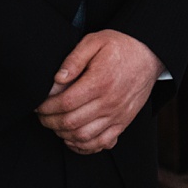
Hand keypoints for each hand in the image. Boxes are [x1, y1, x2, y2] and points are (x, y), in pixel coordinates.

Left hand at [35, 29, 162, 153]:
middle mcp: (109, 101)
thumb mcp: (95, 41)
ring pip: (84, 137)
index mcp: (100, 81)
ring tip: (56, 125)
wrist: (149, 52)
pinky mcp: (124, 122)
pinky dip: (84, 146)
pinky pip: (101, 143)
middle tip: (42, 116)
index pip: (65, 103)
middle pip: (71, 123)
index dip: (46, 108)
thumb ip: (74, 59)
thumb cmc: (120, 46)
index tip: (38, 105)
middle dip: (50, 122)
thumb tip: (57, 79)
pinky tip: (73, 138)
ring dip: (63, 135)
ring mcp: (118, 114)